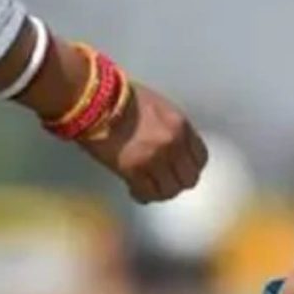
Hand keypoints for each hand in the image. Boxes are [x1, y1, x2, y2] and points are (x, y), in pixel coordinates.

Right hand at [78, 83, 208, 202]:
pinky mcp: (133, 171)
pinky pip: (148, 193)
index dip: (191, 167)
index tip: (180, 169)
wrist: (92, 98)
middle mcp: (174, 145)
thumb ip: (172, 129)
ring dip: (161, 191)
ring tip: (150, 188)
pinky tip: (135, 191)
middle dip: (178, 181)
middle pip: (189, 179)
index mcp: (181, 126)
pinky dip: (143, 195)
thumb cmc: (122, 97)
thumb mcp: (159, 108)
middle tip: (165, 181)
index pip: (201, 158)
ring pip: (170, 190)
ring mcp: (155, 159)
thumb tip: (176, 150)